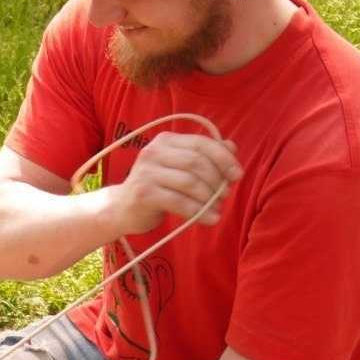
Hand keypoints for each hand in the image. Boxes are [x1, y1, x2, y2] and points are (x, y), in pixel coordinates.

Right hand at [108, 132, 242, 235]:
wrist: (122, 208)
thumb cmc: (157, 187)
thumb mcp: (180, 167)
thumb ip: (204, 155)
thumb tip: (232, 147)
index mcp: (166, 140)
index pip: (201, 143)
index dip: (223, 158)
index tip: (237, 174)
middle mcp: (154, 152)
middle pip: (196, 162)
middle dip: (217, 180)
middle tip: (225, 195)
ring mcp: (147, 172)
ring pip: (190, 182)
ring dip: (209, 198)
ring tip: (217, 209)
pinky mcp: (144, 194)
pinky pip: (179, 202)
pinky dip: (199, 212)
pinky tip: (210, 219)